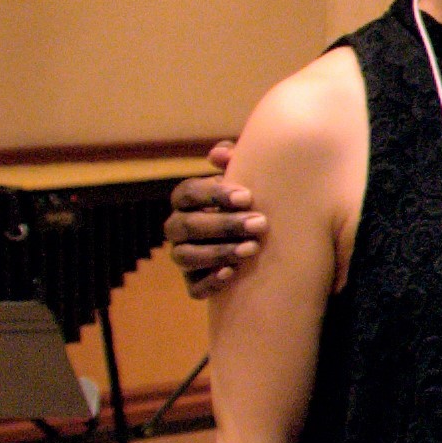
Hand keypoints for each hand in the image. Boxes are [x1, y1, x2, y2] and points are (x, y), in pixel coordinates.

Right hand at [167, 139, 262, 297]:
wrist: (263, 235)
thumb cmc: (252, 199)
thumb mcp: (247, 175)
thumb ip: (235, 158)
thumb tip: (217, 155)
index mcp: (186, 199)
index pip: (188, 193)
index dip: (214, 194)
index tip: (247, 197)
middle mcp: (178, 227)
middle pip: (188, 226)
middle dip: (224, 225)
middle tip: (259, 224)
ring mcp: (183, 256)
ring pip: (186, 256)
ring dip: (218, 252)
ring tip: (252, 249)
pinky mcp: (194, 282)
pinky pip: (194, 287)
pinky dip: (210, 282)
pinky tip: (232, 273)